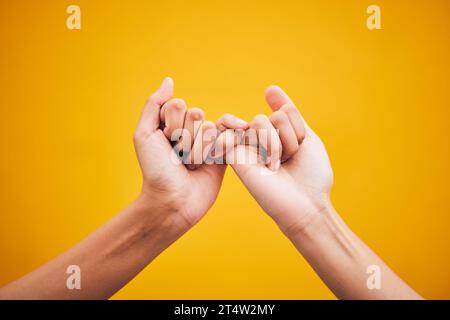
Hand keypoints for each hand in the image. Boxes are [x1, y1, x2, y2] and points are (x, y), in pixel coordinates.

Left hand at [134, 77, 233, 232]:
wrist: (172, 201)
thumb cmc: (155, 170)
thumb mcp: (144, 135)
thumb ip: (154, 105)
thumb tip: (169, 81)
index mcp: (171, 122)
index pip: (178, 105)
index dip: (170, 124)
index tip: (165, 143)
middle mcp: (190, 129)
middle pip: (195, 114)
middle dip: (184, 139)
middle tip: (178, 157)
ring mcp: (207, 141)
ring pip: (209, 128)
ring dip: (198, 150)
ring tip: (191, 166)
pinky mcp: (223, 154)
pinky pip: (229, 136)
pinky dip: (224, 141)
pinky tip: (218, 151)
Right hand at [219, 85, 333, 235]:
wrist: (306, 204)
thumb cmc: (310, 176)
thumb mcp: (306, 137)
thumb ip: (288, 112)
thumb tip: (269, 87)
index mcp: (275, 134)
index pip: (285, 111)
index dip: (298, 129)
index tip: (299, 150)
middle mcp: (259, 139)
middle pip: (274, 115)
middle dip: (289, 138)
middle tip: (287, 160)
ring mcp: (246, 146)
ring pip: (260, 121)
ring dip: (277, 145)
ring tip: (276, 165)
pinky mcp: (234, 156)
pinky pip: (238, 132)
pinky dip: (256, 144)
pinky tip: (263, 164)